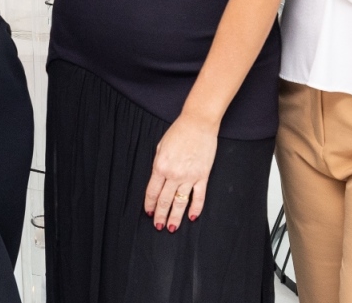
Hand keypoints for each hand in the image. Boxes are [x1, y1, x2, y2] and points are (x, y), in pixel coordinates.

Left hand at [143, 113, 218, 231]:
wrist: (198, 124)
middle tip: (158, 226)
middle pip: (164, 200)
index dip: (149, 204)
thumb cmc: (178, 132)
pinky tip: (192, 217)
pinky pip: (199, 197)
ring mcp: (189, 177)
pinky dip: (195, 208)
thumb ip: (159, 164)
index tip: (148, 213)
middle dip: (160, 215)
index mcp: (160, 166)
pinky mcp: (202, 176)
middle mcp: (174, 175)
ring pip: (180, 203)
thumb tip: (158, 179)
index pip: (152, 192)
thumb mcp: (161, 147)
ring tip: (172, 228)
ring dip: (175, 217)